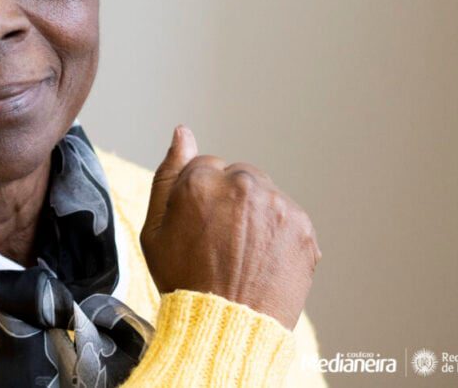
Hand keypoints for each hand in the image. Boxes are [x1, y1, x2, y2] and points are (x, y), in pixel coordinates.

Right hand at [140, 125, 320, 328]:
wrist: (227, 326)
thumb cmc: (185, 280)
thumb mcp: (156, 229)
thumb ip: (168, 173)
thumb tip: (182, 132)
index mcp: (202, 179)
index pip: (205, 165)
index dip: (199, 197)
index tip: (198, 225)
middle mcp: (243, 184)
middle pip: (238, 176)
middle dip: (231, 199)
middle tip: (220, 241)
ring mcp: (277, 205)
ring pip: (264, 196)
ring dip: (255, 215)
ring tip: (242, 254)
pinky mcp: (302, 227)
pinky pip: (287, 217)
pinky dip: (277, 234)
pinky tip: (261, 260)